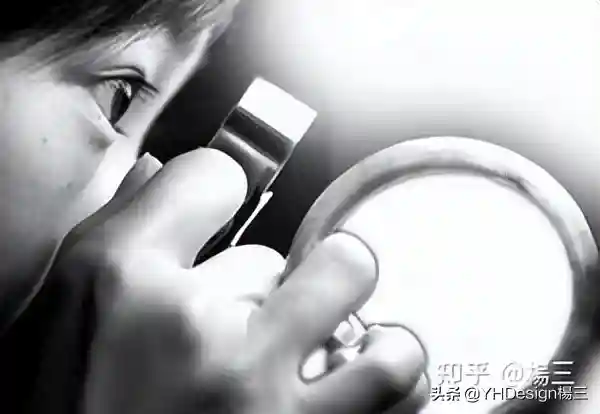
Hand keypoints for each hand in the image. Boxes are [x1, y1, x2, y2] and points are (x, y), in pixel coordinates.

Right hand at [52, 148, 428, 413]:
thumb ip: (124, 231)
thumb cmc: (72, 413)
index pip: (209, 177)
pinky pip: (395, 385)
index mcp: (124, 292)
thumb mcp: (64, 313)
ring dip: (347, 318)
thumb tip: (170, 177)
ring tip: (327, 343)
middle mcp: (202, 340)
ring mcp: (268, 402)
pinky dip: (384, 378)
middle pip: (277, 250)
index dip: (212, 188)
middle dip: (264, 283)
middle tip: (243, 319)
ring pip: (359, 298)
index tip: (210, 212)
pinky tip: (350, 384)